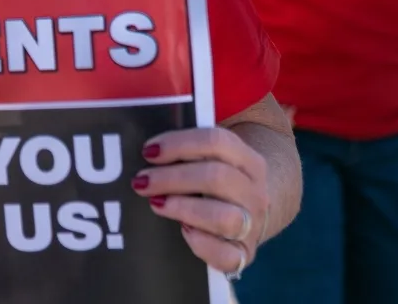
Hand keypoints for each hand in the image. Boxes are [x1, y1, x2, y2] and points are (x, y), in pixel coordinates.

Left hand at [134, 127, 269, 276]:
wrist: (252, 216)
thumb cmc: (220, 184)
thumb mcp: (215, 161)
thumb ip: (189, 154)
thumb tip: (148, 152)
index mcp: (249, 160)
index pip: (217, 142)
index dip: (179, 144)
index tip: (148, 151)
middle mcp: (256, 192)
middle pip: (217, 177)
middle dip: (172, 178)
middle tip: (142, 181)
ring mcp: (253, 226)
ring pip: (224, 217)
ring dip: (183, 208)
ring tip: (156, 203)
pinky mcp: (245, 254)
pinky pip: (226, 256)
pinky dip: (201, 244)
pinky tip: (183, 231)